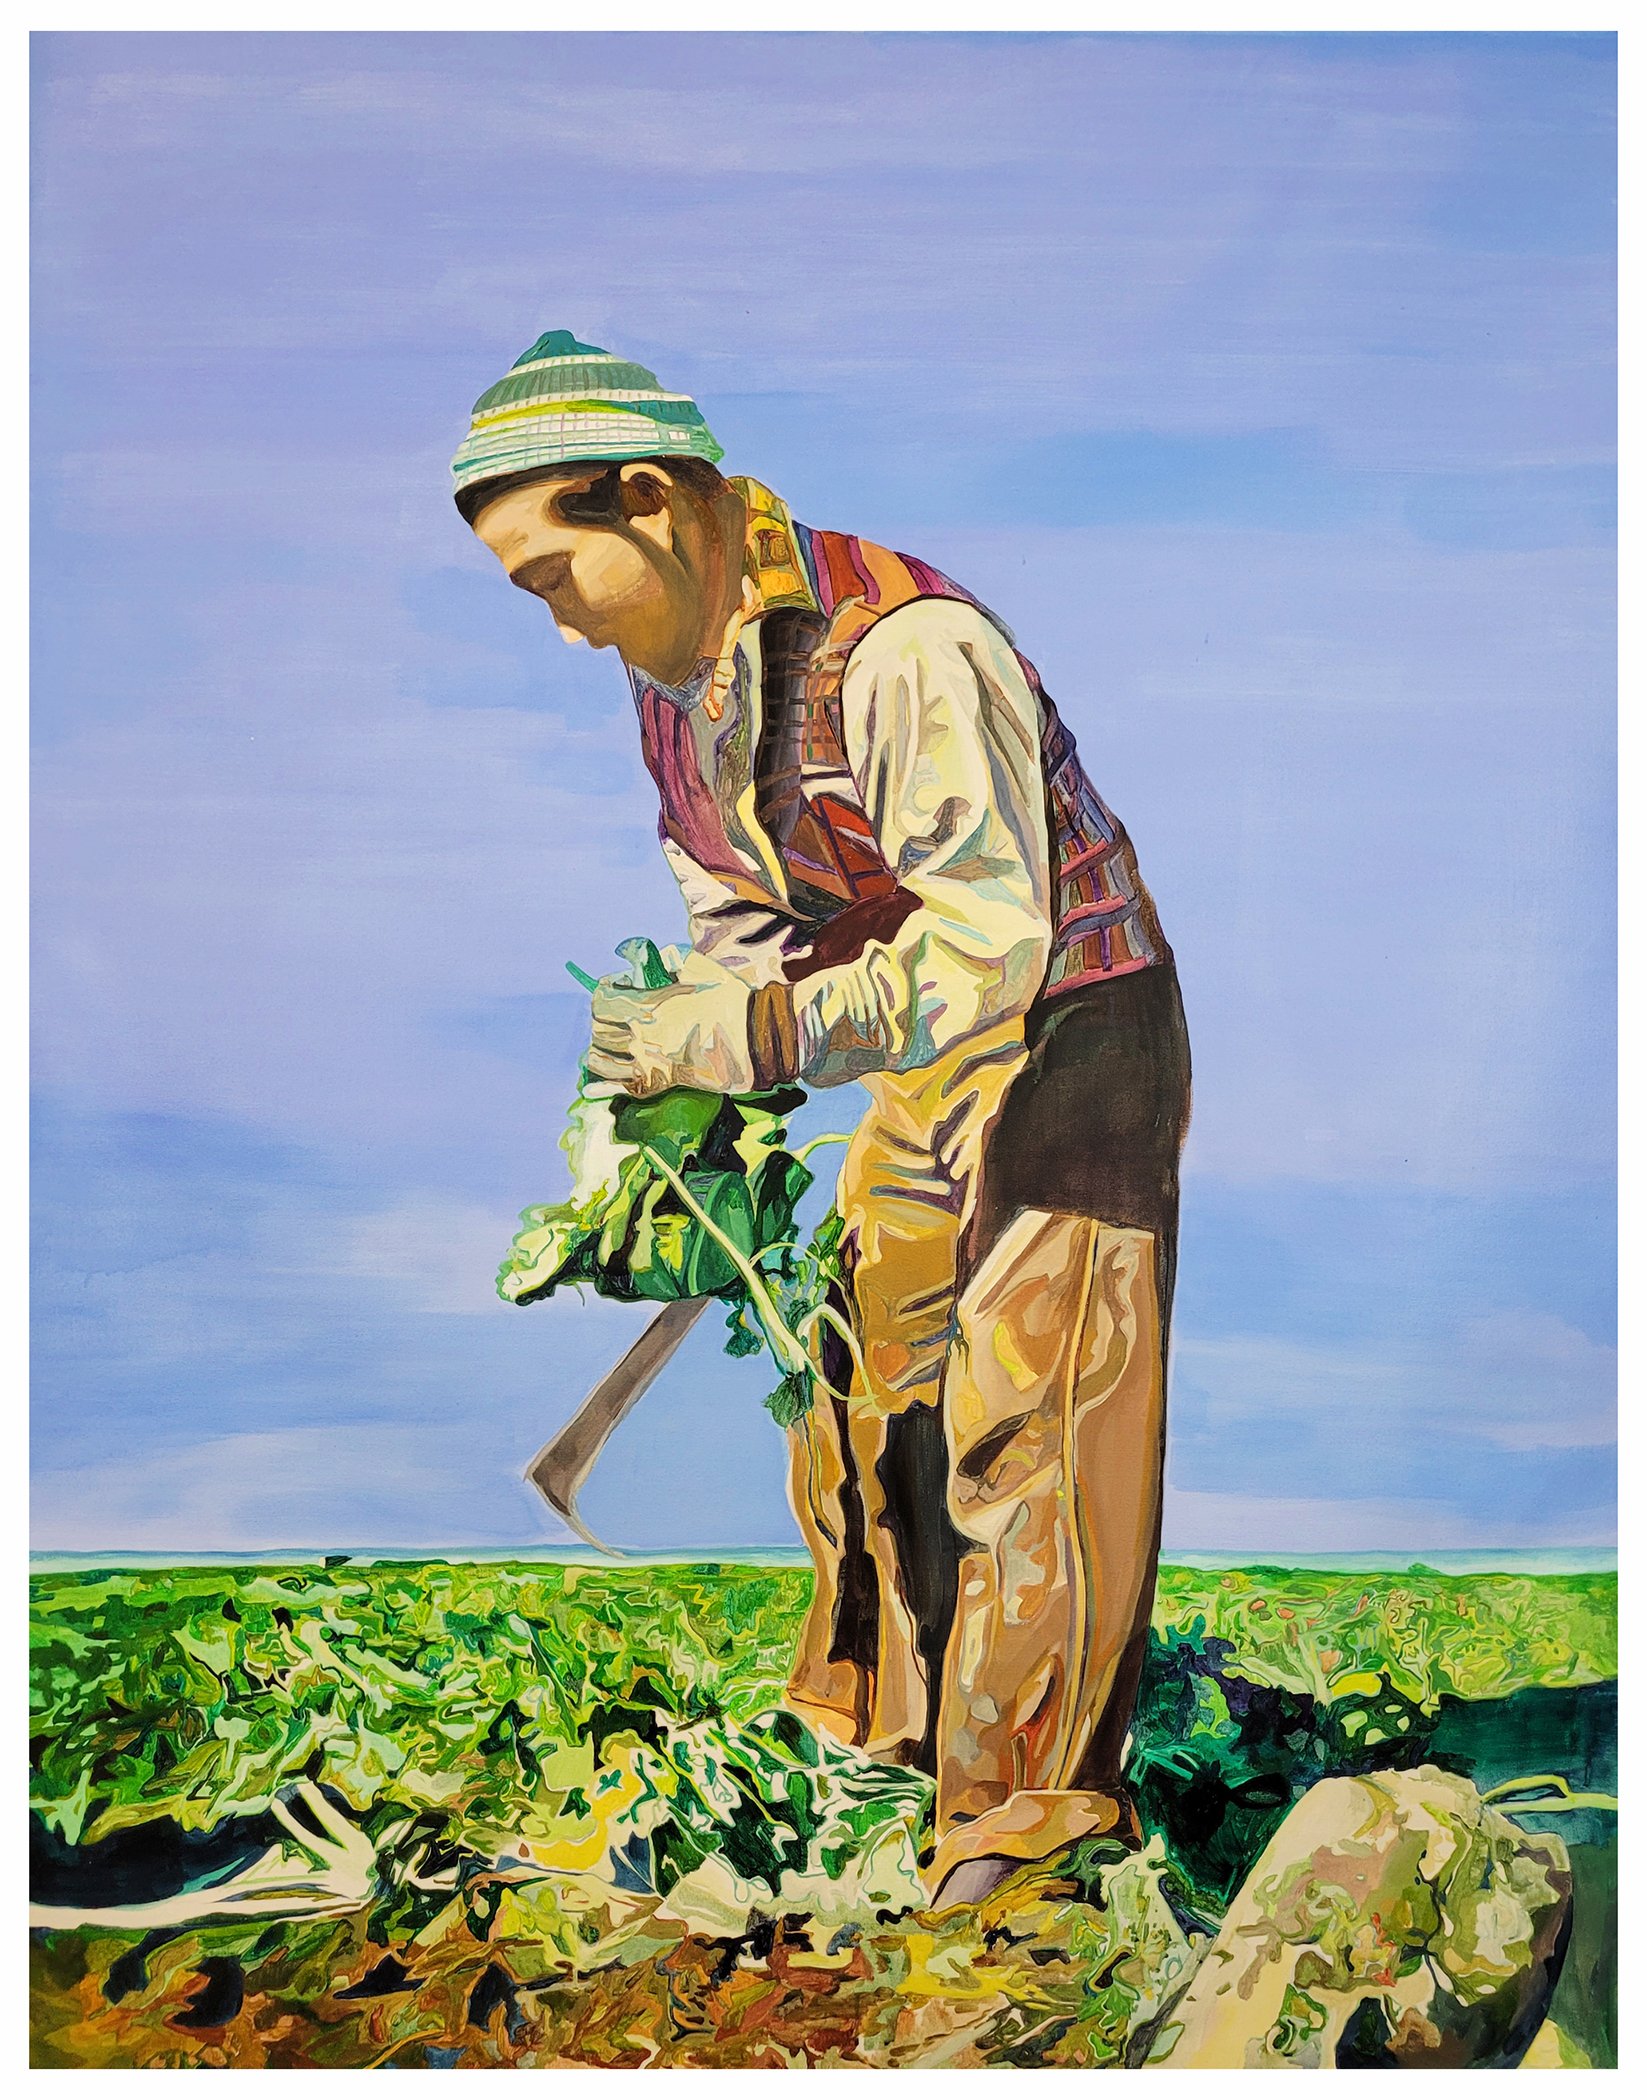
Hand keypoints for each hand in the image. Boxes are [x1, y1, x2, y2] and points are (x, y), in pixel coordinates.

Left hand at [586, 949, 754, 1095]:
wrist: (756, 1040)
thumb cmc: (730, 1000)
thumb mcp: (697, 966)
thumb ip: (666, 960)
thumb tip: (645, 958)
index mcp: (648, 1007)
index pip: (600, 1000)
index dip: (604, 990)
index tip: (616, 986)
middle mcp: (641, 1037)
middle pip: (598, 1030)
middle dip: (602, 1019)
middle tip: (615, 1014)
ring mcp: (648, 1064)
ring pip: (600, 1062)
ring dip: (600, 1050)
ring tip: (610, 1043)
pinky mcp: (659, 1083)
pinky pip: (619, 1088)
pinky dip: (604, 1085)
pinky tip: (599, 1082)